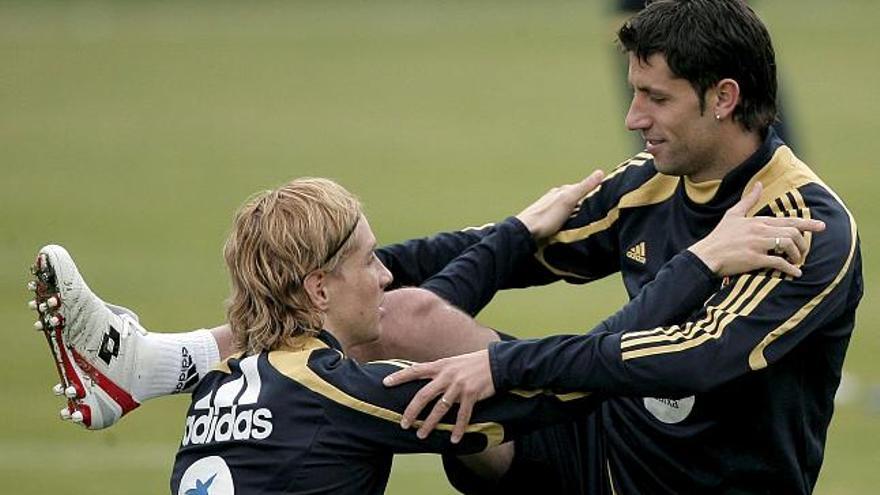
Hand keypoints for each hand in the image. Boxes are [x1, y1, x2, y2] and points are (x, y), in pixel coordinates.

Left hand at [383, 349, 494, 443]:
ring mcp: (459, 386)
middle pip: (423, 395)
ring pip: (439, 408)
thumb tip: (423, 376)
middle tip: (403, 424)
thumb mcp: (453, 362)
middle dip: (411, 411)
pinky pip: (462, 415)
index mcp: (440, 366)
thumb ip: (439, 371)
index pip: (415, 370)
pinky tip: (454, 439)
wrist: (497, 363)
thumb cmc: (473, 363)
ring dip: (430, 424)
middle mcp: (447, 375)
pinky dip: (458, 429)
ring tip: (421, 435)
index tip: (385, 383)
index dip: (400, 376)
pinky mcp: (471, 395)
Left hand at [516, 170, 604, 238]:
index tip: (604, 195)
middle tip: (596, 209)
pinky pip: (561, 216)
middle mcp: (555, 197)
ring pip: (567, 207)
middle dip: (584, 201)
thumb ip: (584, 187)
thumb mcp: (569, 200)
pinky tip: (569, 224)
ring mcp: (550, 208)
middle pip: (574, 197)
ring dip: (576, 211)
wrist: (526, 231)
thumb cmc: (547, 217)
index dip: (593, 190)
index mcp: (561, 191)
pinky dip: (568, 218)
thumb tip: (600, 172)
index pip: (581, 187)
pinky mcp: (546, 219)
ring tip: (585, 219)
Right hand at [688, 182, 825, 276]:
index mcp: (757, 221)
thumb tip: (759, 183)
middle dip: (803, 243)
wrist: (706, 255)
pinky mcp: (754, 259)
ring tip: (797, 261)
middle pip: (792, 232)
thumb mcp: (733, 214)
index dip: (807, 224)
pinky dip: (790, 268)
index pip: (788, 221)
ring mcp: (757, 245)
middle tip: (805, 251)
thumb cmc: (719, 236)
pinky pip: (778, 262)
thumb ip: (749, 200)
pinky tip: (795, 273)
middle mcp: (760, 231)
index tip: (821, 227)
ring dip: (797, 254)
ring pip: (787, 245)